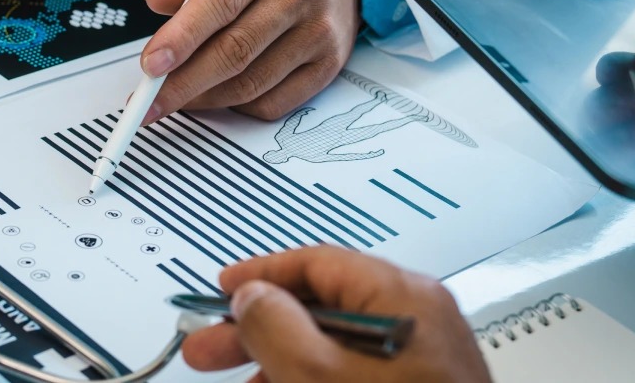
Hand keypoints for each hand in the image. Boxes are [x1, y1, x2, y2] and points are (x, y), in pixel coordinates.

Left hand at [140, 0, 360, 121]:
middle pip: (236, 49)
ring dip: (204, 97)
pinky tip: (215, 94)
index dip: (182, 37)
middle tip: (150, 98)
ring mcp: (321, 30)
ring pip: (251, 83)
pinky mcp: (329, 64)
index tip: (151, 64)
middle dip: (184, 81)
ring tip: (176, 96)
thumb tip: (157, 1)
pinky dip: (235, 106)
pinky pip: (272, 102)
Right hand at [182, 247, 490, 382]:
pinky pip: (354, 373)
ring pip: (334, 346)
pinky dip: (313, 379)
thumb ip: (275, 324)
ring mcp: (423, 360)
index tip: (222, 291)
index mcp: (403, 298)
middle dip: (258, 328)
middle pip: (321, 306)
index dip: (260, 275)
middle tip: (210, 348)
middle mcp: (419, 321)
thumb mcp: (316, 373)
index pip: (317, 262)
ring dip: (279, 360)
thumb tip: (252, 295)